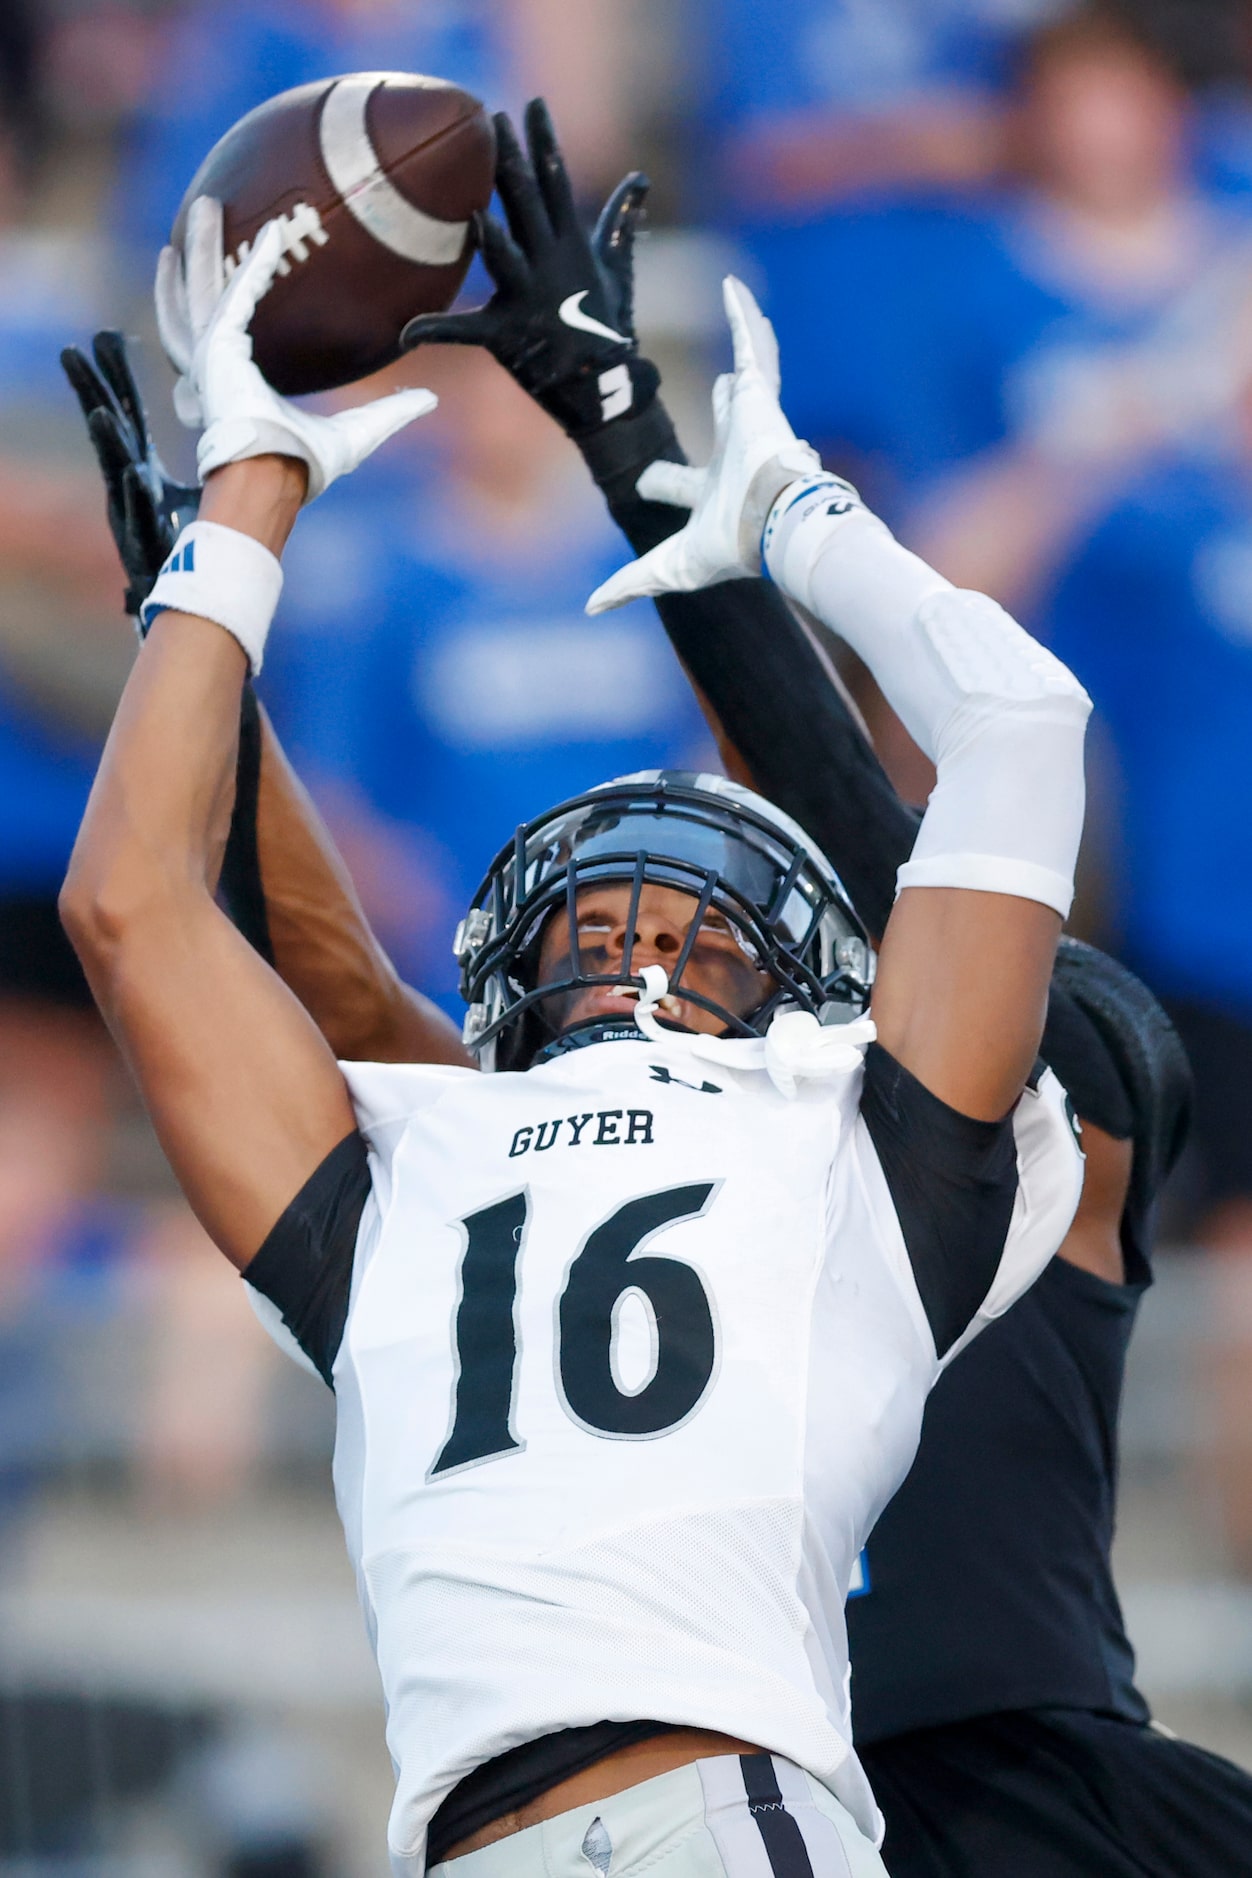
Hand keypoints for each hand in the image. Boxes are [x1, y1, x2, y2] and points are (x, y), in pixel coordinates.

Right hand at [61, 330, 200, 618]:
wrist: (187, 596)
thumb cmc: (188, 542)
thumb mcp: (196, 490)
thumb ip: (205, 456)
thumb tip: (231, 420)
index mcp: (141, 468)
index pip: (128, 413)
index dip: (117, 378)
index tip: (105, 339)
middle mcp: (130, 485)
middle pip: (110, 430)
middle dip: (93, 392)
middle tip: (74, 353)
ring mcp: (133, 513)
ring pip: (118, 470)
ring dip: (108, 441)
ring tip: (100, 412)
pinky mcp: (145, 543)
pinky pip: (141, 515)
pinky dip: (136, 494)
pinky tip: (134, 472)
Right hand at [156, 198, 436, 501]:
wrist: (279, 478)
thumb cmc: (305, 464)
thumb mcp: (357, 432)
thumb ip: (390, 412)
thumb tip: (430, 399)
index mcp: (239, 375)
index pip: (233, 318)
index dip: (237, 284)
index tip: (249, 252)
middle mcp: (217, 361)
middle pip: (203, 291)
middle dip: (201, 250)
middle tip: (207, 206)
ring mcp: (210, 354)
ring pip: (198, 285)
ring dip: (199, 245)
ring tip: (203, 203)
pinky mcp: (217, 348)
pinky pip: (236, 294)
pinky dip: (255, 265)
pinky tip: (275, 234)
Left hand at [401, 97, 658, 435]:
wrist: (608, 389)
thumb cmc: (609, 329)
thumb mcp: (617, 270)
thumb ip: (620, 223)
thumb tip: (639, 180)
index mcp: (572, 246)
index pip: (556, 183)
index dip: (544, 143)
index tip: (532, 107)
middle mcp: (550, 265)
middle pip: (526, 205)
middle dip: (509, 163)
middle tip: (492, 121)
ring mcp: (529, 299)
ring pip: (505, 257)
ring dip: (489, 234)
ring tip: (472, 208)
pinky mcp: (508, 336)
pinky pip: (466, 332)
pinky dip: (436, 332)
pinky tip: (407, 332)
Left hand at [586, 277, 822, 612]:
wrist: (775, 525)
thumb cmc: (731, 547)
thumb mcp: (668, 568)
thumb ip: (630, 584)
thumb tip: (592, 608)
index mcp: (714, 493)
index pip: (682, 483)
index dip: (665, 482)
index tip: (651, 480)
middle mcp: (736, 453)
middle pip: (728, 419)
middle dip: (726, 402)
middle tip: (720, 386)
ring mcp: (752, 420)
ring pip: (749, 373)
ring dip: (747, 346)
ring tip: (745, 317)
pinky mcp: (760, 393)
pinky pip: (752, 343)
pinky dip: (742, 315)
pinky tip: (733, 288)